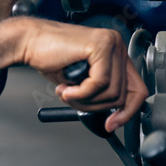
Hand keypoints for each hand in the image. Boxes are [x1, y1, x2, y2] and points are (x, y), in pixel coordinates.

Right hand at [0, 18, 146, 131]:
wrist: (29, 42)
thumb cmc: (50, 58)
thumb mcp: (82, 81)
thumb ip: (102, 93)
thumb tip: (117, 115)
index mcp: (115, 53)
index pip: (137, 89)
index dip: (126, 112)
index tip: (112, 124)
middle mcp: (116, 45)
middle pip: (122, 94)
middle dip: (96, 106)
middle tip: (75, 101)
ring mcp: (110, 44)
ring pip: (111, 91)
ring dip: (85, 100)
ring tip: (67, 92)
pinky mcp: (100, 46)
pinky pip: (99, 83)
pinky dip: (80, 93)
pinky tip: (65, 88)